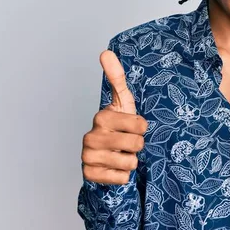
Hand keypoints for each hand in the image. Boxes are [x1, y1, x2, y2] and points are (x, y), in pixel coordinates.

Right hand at [81, 50, 147, 184]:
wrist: (106, 158)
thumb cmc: (119, 128)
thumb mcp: (123, 103)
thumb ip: (117, 78)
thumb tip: (105, 51)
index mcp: (102, 116)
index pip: (140, 124)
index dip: (142, 128)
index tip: (133, 127)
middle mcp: (91, 136)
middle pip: (137, 144)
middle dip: (138, 147)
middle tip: (128, 144)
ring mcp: (88, 156)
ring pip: (130, 163)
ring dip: (131, 162)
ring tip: (121, 155)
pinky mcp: (90, 175)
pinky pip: (121, 179)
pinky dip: (123, 176)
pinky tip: (114, 169)